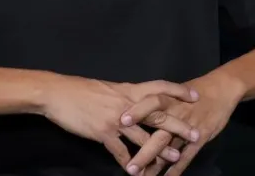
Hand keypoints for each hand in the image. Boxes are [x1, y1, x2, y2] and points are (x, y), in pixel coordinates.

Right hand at [38, 75, 200, 169]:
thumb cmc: (82, 90)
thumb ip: (126, 95)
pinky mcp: (103, 133)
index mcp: (129, 90)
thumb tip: (139, 101)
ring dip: (161, 149)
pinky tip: (137, 172)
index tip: (196, 96)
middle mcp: (127, 104)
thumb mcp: (110, 88)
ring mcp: (116, 120)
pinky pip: (120, 151)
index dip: (178, 91)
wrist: (58, 93)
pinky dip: (130, 163)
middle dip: (179, 125)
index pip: (160, 87)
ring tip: (176, 157)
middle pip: (159, 115)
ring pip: (144, 136)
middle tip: (195, 134)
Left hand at [124, 71, 244, 175]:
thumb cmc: (195, 89)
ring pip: (171, 148)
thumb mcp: (175, 91)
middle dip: (144, 152)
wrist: (223, 88)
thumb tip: (131, 109)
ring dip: (156, 164)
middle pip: (159, 133)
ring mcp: (189, 127)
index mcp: (169, 99)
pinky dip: (176, 169)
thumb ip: (157, 101)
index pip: (151, 103)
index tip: (121, 122)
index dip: (137, 111)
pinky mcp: (200, 137)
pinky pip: (187, 156)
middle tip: (130, 168)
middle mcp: (177, 114)